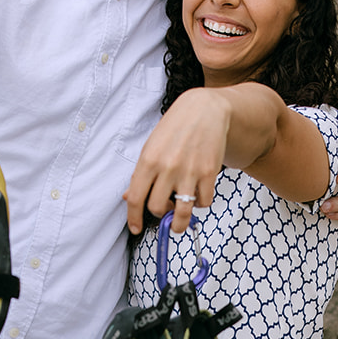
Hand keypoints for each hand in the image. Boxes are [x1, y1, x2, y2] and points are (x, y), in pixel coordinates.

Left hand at [124, 90, 229, 235]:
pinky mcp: (209, 173)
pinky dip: (200, 204)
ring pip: (182, 212)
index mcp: (148, 161)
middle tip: (166, 208)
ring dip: (180, 223)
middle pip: (157, 208)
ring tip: (179, 223)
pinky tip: (197, 195)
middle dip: (161, 214)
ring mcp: (189, 171)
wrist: (205, 110)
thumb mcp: (151, 147)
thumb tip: (129, 198)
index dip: (134, 219)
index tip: (136, 229)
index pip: (136, 199)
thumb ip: (140, 175)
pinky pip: (203, 202)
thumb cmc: (175, 129)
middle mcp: (167, 168)